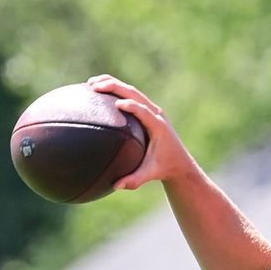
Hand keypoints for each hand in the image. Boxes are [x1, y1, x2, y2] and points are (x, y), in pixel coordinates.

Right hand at [87, 74, 199, 190]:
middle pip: (135, 94)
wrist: (179, 162)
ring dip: (113, 84)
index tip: (117, 104)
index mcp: (158, 127)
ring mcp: (152, 110)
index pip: (144, 111)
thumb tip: (116, 186)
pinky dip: (115, 90)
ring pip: (132, 90)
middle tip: (94, 86)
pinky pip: (131, 95)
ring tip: (91, 83)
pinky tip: (97, 90)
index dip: (132, 106)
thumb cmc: (164, 168)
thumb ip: (134, 180)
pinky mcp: (148, 110)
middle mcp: (156, 114)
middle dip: (115, 87)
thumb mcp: (150, 174)